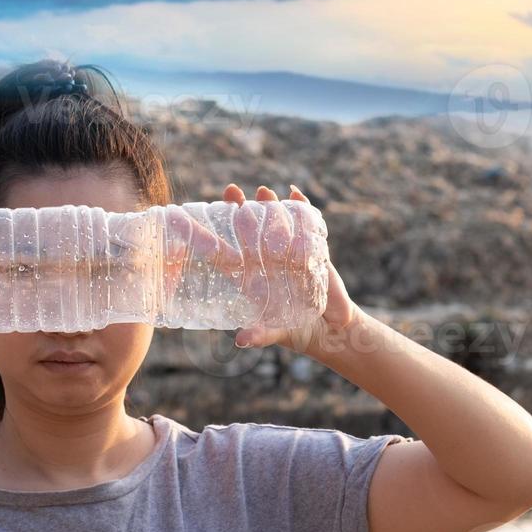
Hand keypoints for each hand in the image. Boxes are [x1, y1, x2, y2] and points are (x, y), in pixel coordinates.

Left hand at [222, 183, 358, 351]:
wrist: (329, 329)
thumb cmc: (294, 332)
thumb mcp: (274, 333)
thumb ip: (259, 335)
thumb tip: (241, 340)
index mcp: (250, 277)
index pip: (227, 252)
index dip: (213, 236)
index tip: (201, 218)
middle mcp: (266, 260)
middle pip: (248, 229)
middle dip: (239, 208)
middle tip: (231, 191)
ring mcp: (288, 252)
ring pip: (274, 221)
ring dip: (269, 204)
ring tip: (264, 190)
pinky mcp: (311, 249)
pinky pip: (305, 223)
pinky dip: (302, 206)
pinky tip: (296, 193)